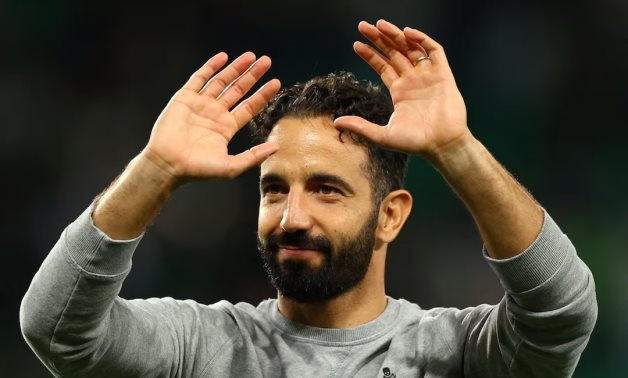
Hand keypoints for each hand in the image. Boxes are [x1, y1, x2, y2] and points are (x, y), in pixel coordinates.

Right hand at [143, 52, 280, 181]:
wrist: (168, 164)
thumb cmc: (197, 169)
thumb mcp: (231, 166)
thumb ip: (254, 156)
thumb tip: (277, 147)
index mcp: (226, 127)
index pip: (249, 106)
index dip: (263, 94)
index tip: (276, 83)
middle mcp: (215, 113)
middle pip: (238, 89)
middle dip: (252, 75)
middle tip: (266, 61)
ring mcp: (200, 104)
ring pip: (222, 81)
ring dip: (236, 68)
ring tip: (251, 56)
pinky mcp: (184, 98)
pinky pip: (199, 78)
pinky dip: (211, 67)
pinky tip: (223, 57)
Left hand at [334, 20, 469, 160]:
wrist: (442, 146)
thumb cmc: (415, 143)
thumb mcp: (382, 135)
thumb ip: (360, 127)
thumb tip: (335, 122)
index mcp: (399, 92)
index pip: (383, 66)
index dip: (370, 54)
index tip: (356, 44)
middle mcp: (413, 81)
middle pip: (394, 53)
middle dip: (379, 39)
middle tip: (363, 26)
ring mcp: (428, 76)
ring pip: (411, 48)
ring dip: (396, 35)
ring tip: (380, 25)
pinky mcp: (443, 75)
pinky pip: (434, 51)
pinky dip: (422, 39)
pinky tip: (407, 32)